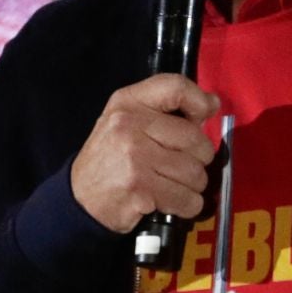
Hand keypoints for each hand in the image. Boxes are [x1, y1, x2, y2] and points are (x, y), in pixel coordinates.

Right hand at [70, 74, 219, 232]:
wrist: (80, 197)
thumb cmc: (111, 156)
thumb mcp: (126, 119)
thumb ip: (165, 108)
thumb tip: (212, 104)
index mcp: (127, 102)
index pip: (175, 87)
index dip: (199, 101)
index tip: (204, 115)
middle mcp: (129, 125)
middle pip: (195, 139)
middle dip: (198, 158)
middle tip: (180, 164)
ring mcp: (135, 158)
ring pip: (195, 173)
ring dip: (192, 185)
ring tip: (171, 184)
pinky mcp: (141, 189)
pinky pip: (188, 199)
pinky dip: (186, 205)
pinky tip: (168, 201)